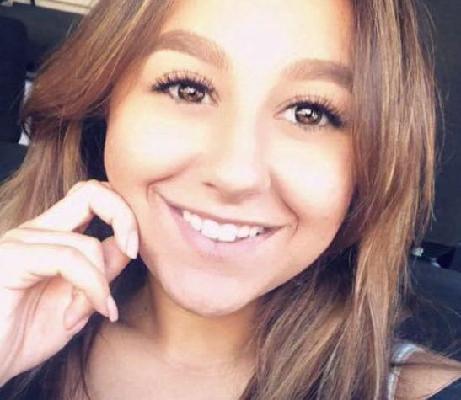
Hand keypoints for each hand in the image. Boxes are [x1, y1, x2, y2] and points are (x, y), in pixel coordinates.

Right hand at [0, 180, 138, 384]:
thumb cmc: (21, 338)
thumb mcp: (76, 304)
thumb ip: (101, 273)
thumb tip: (127, 247)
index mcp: (51, 235)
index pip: (94, 198)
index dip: (123, 214)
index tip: (135, 249)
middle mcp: (36, 231)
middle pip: (92, 191)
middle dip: (124, 216)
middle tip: (134, 250)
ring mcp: (20, 242)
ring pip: (87, 244)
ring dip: (99, 284)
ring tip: (87, 314)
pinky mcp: (10, 259)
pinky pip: (68, 260)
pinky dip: (88, 288)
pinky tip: (76, 318)